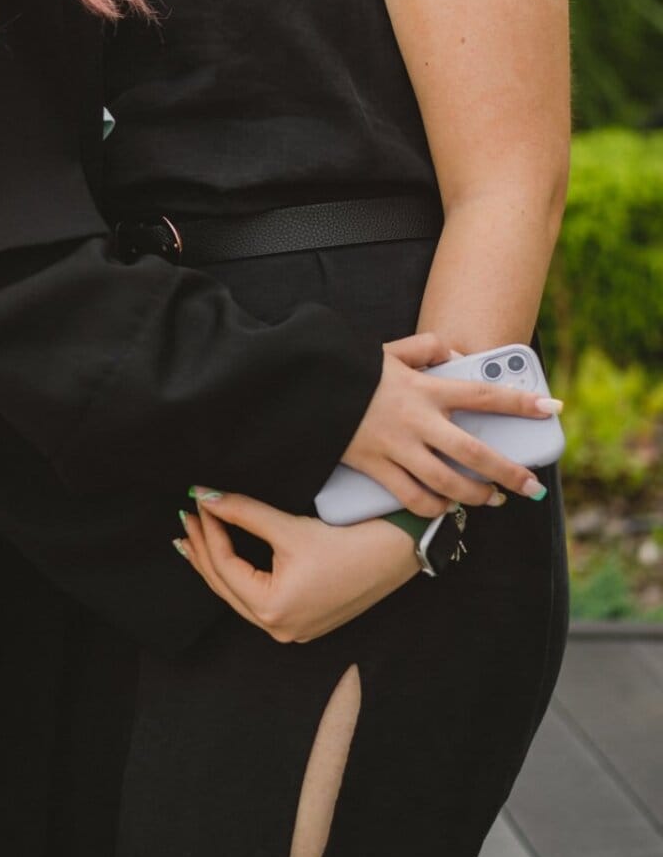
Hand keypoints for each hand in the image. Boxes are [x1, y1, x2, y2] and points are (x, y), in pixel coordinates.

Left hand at [176, 491, 418, 642]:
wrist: (395, 553)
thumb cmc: (347, 541)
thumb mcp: (288, 526)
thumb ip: (242, 512)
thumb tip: (205, 496)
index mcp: (273, 609)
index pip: (224, 566)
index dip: (207, 531)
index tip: (196, 503)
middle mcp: (279, 628)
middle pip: (226, 586)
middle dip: (203, 551)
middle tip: (186, 519)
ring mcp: (291, 630)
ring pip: (239, 596)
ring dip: (217, 566)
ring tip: (195, 538)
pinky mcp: (302, 623)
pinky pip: (257, 600)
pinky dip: (239, 578)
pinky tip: (228, 559)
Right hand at [344, 332, 559, 516]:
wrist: (307, 390)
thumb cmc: (352, 370)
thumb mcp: (390, 351)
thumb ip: (427, 349)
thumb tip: (455, 355)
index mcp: (425, 389)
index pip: (483, 395)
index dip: (520, 402)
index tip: (550, 408)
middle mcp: (416, 421)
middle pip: (475, 453)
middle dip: (509, 473)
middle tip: (531, 487)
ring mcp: (397, 448)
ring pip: (448, 484)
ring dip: (477, 496)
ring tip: (493, 500)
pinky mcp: (376, 469)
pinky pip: (413, 499)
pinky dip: (434, 508)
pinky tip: (446, 506)